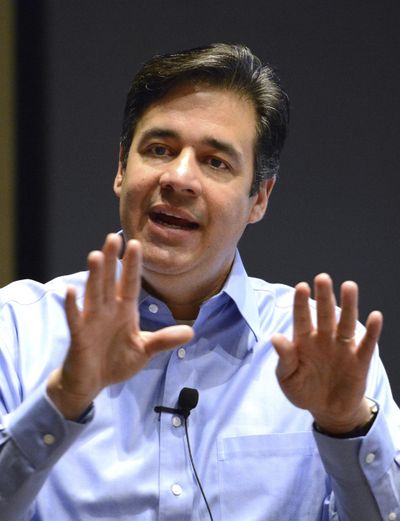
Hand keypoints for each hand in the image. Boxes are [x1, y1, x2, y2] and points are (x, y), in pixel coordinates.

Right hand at [47, 234, 193, 419]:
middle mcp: (108, 311)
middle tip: (113, 237)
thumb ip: (164, 340)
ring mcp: (92, 321)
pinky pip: (76, 318)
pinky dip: (73, 306)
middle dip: (113, 260)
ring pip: (94, 294)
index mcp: (124, 311)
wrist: (92, 383)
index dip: (133, 265)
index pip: (130, 284)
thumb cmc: (116, 362)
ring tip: (96, 255)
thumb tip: (191, 332)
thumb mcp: (144, 350)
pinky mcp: (79, 336)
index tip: (136, 244)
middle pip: (110, 281)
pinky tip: (72, 291)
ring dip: (95, 276)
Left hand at [271, 273, 382, 433]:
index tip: (300, 286)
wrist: (327, 410)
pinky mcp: (359, 361)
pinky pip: (366, 344)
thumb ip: (284, 358)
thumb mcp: (288, 377)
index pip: (302, 318)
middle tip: (322, 278)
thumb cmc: (303, 390)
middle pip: (324, 314)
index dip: (301, 303)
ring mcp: (342, 348)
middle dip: (324, 296)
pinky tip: (375, 316)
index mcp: (304, 341)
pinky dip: (371, 331)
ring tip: (349, 286)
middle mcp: (324, 339)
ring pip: (346, 322)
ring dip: (349, 305)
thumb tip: (275, 337)